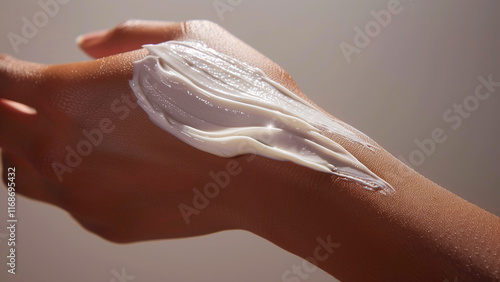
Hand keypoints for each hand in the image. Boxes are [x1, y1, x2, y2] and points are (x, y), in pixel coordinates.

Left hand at [0, 20, 302, 241]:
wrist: (272, 173)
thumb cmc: (237, 102)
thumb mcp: (186, 38)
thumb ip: (122, 36)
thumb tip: (85, 44)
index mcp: (72, 95)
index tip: (3, 71)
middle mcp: (64, 152)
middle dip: (0, 111)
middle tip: (16, 100)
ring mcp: (83, 196)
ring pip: (18, 172)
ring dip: (21, 147)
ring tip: (48, 129)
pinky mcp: (106, 224)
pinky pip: (65, 198)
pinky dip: (65, 176)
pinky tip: (96, 159)